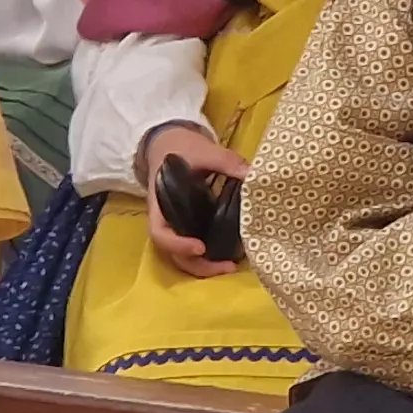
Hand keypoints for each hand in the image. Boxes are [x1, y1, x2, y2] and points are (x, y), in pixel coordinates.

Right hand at [136, 122, 251, 277]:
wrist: (172, 144)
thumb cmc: (182, 148)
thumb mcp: (202, 150)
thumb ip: (225, 160)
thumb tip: (251, 173)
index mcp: (160, 204)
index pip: (160, 233)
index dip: (177, 244)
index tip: (201, 247)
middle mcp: (167, 220)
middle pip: (174, 254)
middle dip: (199, 266)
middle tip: (228, 267)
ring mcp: (178, 225)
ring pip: (184, 255)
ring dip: (206, 265)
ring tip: (231, 267)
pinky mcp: (191, 224)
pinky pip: (196, 244)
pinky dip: (211, 254)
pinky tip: (231, 253)